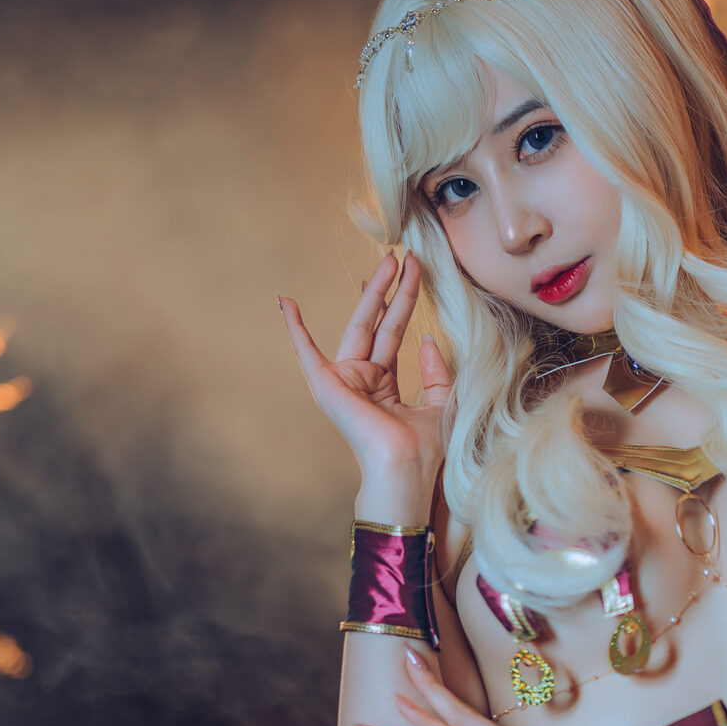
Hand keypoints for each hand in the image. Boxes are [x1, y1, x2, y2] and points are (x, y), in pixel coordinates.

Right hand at [279, 252, 451, 519]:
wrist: (404, 469)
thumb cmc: (423, 448)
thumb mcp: (441, 402)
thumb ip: (436, 372)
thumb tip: (429, 339)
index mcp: (384, 384)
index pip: (392, 335)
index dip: (403, 304)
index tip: (412, 274)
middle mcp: (362, 379)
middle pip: (379, 323)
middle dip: (392, 289)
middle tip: (404, 255)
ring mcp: (344, 380)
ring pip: (360, 325)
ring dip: (373, 292)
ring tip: (388, 259)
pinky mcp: (327, 384)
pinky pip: (307, 352)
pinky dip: (295, 328)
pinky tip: (285, 301)